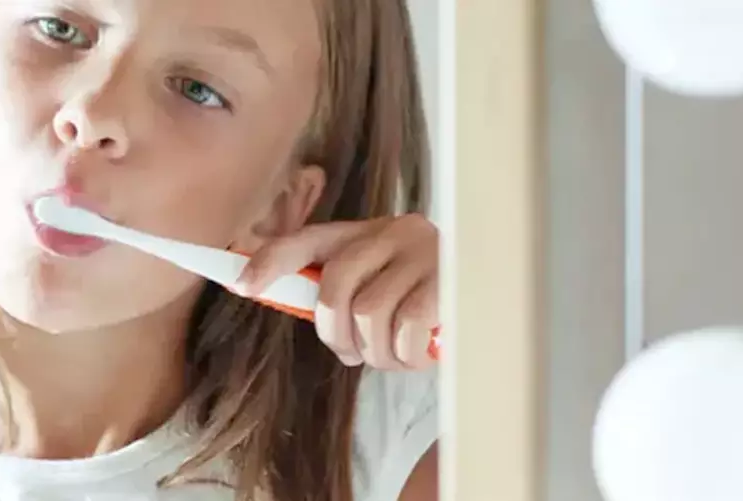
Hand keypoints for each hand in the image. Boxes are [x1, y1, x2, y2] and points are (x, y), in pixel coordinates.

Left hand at [235, 214, 438, 370]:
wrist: (501, 285)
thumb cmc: (427, 294)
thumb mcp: (382, 281)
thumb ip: (341, 287)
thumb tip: (278, 296)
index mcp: (367, 231)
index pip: (308, 240)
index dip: (270, 261)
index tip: (240, 284)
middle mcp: (394, 232)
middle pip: (335, 286)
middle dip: (334, 332)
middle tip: (352, 352)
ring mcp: (424, 254)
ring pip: (369, 314)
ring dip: (374, 351)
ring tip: (391, 356)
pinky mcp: (451, 282)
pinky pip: (406, 329)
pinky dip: (404, 353)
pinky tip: (416, 354)